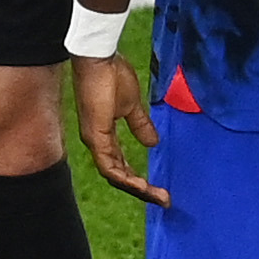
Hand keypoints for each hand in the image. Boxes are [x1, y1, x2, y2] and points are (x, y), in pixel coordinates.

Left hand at [71, 49, 165, 205]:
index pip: (120, 166)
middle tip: (164, 200)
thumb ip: (141, 125)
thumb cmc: (112, 75)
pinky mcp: (95, 135)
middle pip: (118, 176)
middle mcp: (97, 143)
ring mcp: (94, 140)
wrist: (99, 58)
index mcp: (105, 137)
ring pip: (114, 175)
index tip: (160, 190)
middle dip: (141, 190)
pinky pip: (109, 165)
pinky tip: (141, 185)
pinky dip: (125, 177)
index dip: (138, 180)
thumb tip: (153, 143)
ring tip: (158, 196)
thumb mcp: (133, 105)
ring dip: (136, 188)